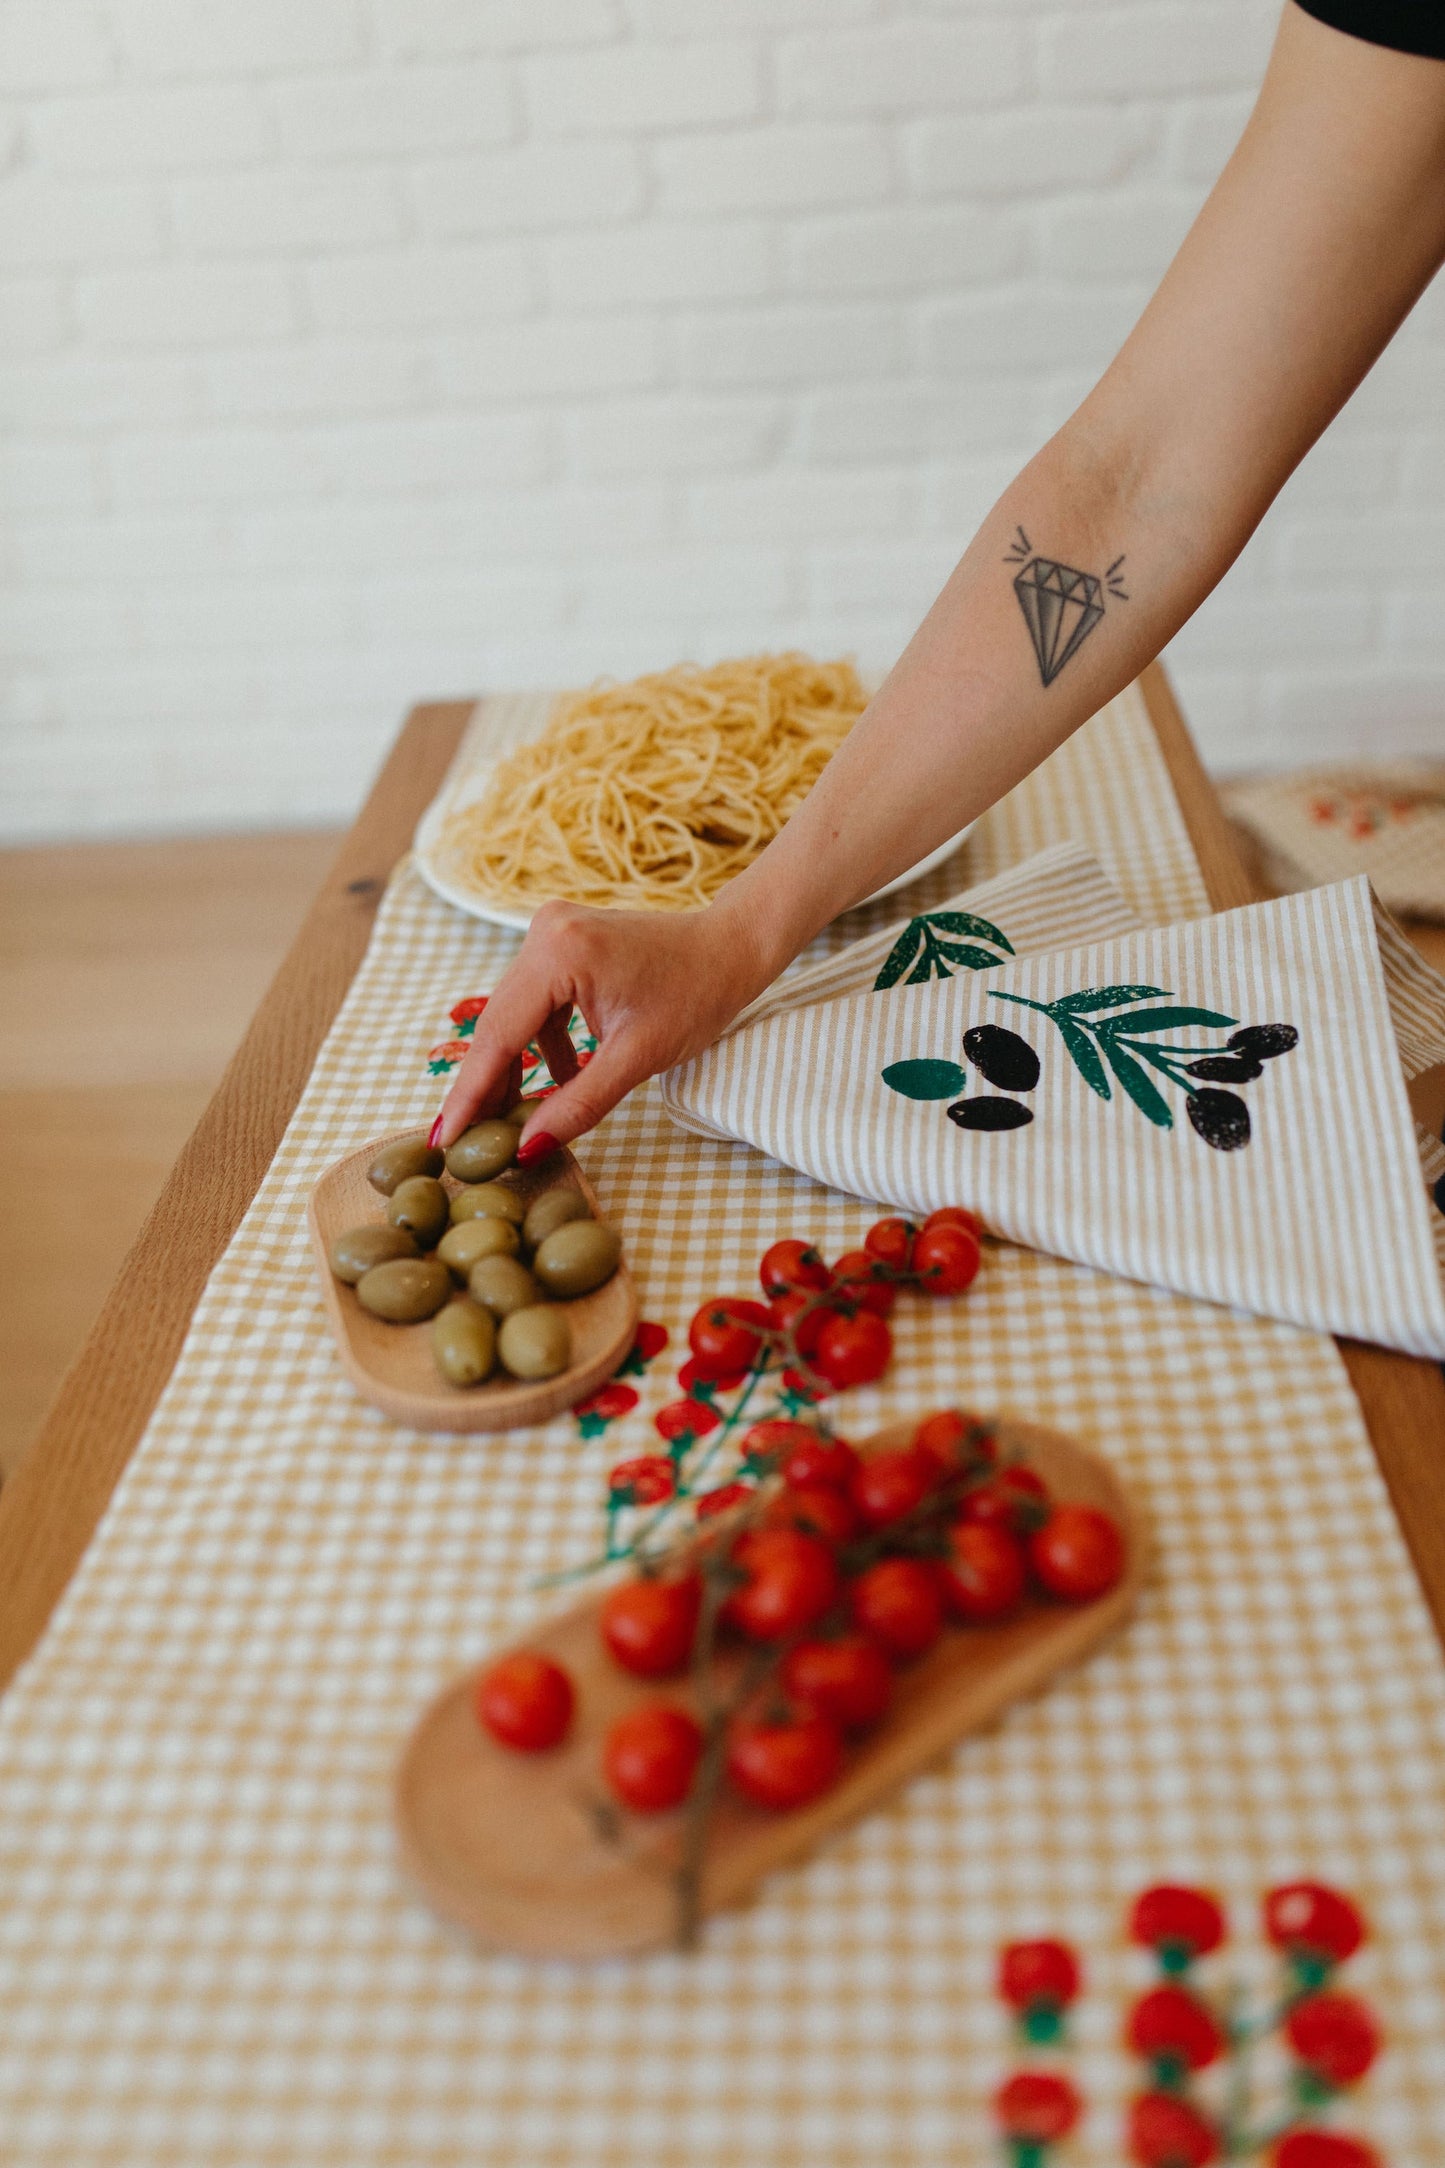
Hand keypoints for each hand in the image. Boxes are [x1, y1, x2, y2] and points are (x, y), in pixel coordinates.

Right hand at [432, 898, 772, 1156]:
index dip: (470, 1093)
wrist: (731, 948)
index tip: (443, 1139)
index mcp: (559, 952)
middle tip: (464, 1142)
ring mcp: (550, 931)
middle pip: (498, 1023)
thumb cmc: (698, 995)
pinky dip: (542, 1042)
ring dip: (515, 1066)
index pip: (499, 1035)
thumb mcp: (638, 1059)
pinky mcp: (561, 941)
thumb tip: (527, 1148)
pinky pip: (536, 1002)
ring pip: (514, 1015)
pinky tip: (559, 1078)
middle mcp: (545, 932)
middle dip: (486, 1085)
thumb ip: (578, 1104)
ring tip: (512, 1119)